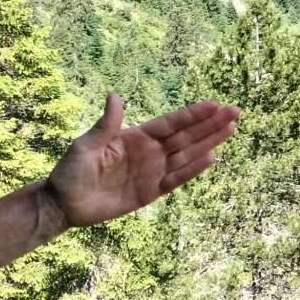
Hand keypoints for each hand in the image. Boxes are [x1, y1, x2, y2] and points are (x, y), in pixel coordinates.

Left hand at [43, 93, 239, 229]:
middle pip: (186, 136)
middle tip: (236, 111)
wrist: (64, 204)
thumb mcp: (86, 145)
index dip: (192, 114)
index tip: (214, 104)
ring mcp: (152, 172)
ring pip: (187, 155)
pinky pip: (176, 180)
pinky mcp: (150, 193)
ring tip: (231, 130)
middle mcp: (149, 152)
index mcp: (136, 137)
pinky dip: (193, 170)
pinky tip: (211, 158)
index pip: (171, 123)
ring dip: (209, 142)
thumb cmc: (71, 171)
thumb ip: (107, 124)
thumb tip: (115, 95)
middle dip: (210, 124)